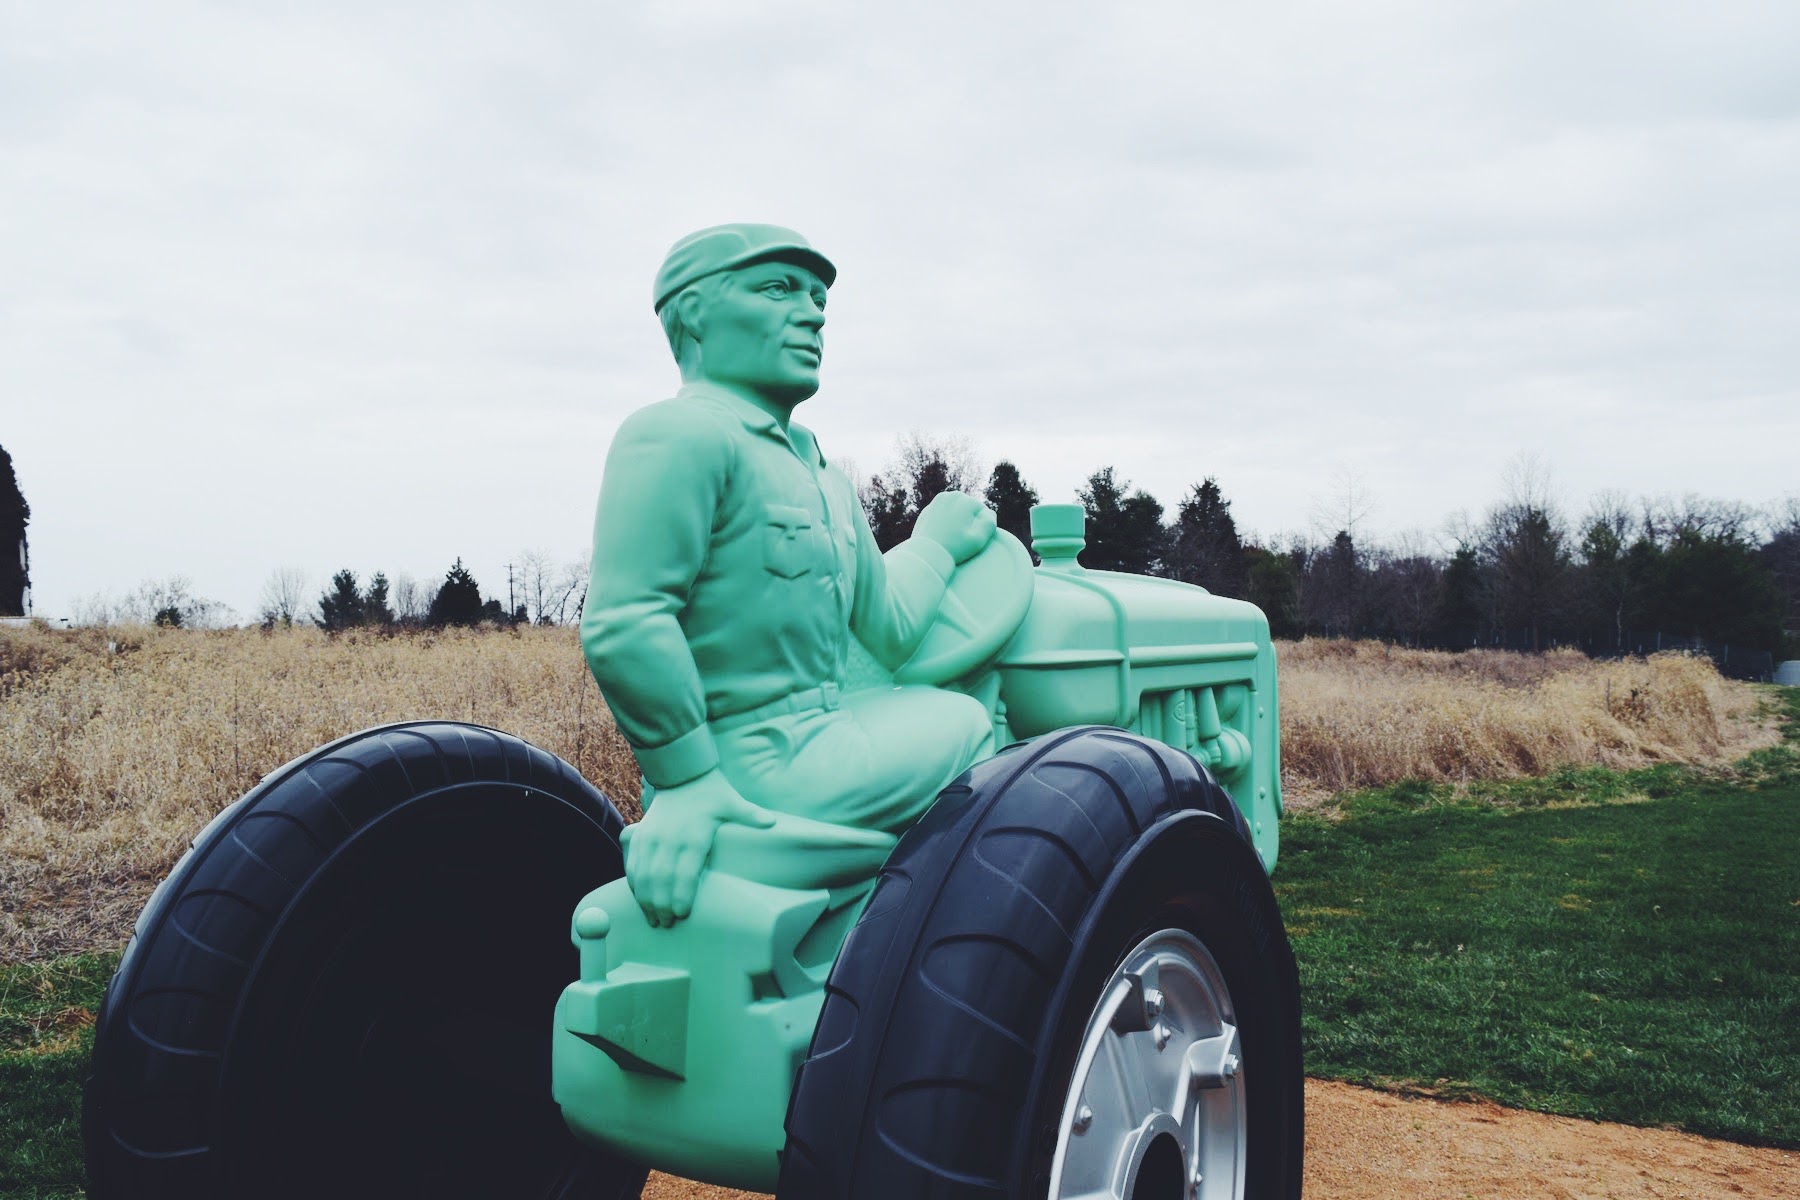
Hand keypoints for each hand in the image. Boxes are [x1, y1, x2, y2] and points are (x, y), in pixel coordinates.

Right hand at [620, 770, 775, 926]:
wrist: (681, 773)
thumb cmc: (711, 792)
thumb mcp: (732, 802)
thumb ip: (750, 815)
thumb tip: (772, 822)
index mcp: (692, 835)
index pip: (684, 871)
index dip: (681, 894)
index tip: (682, 914)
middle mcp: (668, 839)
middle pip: (660, 878)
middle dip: (662, 905)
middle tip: (668, 925)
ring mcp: (651, 838)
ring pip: (643, 875)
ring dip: (646, 900)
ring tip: (654, 920)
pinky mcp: (640, 836)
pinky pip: (633, 865)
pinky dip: (635, 885)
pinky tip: (641, 901)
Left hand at [914, 491, 995, 564]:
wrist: (927, 555)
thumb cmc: (955, 548)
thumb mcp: (980, 538)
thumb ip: (990, 522)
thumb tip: (988, 512)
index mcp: (963, 499)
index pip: (981, 512)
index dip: (980, 527)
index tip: (971, 538)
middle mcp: (948, 495)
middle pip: (967, 510)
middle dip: (968, 522)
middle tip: (961, 539)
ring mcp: (935, 503)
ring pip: (955, 512)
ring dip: (956, 522)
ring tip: (953, 538)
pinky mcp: (926, 512)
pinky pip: (942, 516)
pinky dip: (944, 524)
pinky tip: (943, 537)